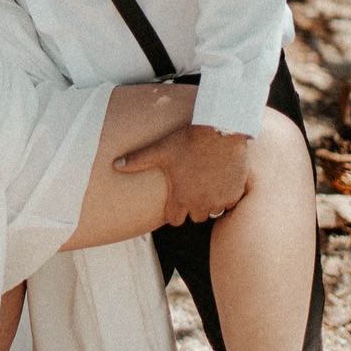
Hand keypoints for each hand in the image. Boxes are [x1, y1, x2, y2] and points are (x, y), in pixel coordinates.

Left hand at [114, 125, 250, 225]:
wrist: (221, 130)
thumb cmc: (188, 139)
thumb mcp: (160, 150)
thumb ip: (137, 161)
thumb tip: (115, 164)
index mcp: (181, 198)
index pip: (174, 220)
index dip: (173, 212)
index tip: (175, 200)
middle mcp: (201, 204)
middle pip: (195, 217)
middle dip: (192, 207)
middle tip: (192, 189)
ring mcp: (220, 199)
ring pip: (213, 211)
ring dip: (210, 202)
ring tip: (206, 184)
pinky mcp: (235, 192)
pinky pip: (230, 202)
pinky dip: (226, 195)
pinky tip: (222, 180)